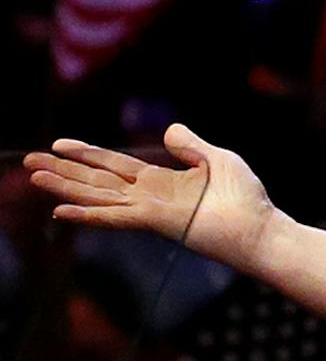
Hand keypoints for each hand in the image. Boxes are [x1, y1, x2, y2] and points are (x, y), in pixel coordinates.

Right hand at [24, 124, 280, 272]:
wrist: (261, 229)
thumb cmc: (247, 199)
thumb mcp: (218, 158)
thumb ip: (190, 144)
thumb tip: (168, 132)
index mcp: (161, 182)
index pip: (115, 165)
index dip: (87, 153)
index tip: (59, 145)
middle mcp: (149, 197)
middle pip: (97, 180)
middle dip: (63, 170)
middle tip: (29, 163)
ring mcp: (150, 210)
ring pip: (98, 196)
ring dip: (65, 187)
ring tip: (34, 178)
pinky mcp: (156, 221)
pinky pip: (115, 217)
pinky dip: (88, 213)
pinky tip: (61, 211)